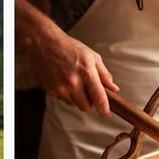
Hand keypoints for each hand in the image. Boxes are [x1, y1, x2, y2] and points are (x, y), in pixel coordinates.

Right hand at [17, 0, 118, 116]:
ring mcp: (61, 87)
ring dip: (76, 98)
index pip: (99, 98)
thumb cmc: (70, 48)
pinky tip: (63, 80)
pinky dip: (66, 94)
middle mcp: (74, 82)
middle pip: (86, 106)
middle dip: (89, 102)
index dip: (104, 110)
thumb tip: (114, 88)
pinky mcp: (51, 90)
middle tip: (87, 91)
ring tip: (73, 81)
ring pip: (74, 104)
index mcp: (87, 72)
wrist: (44, 43)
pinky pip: (63, 99)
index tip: (106, 115)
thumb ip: (104, 74)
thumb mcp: (91, 56)